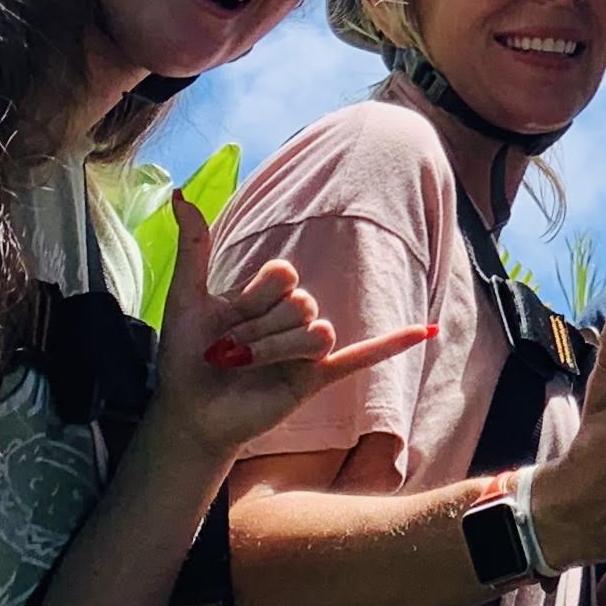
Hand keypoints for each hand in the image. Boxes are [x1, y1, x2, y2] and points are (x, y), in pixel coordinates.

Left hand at [151, 193, 435, 460]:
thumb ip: (194, 247)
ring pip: (318, 332)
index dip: (254, 296)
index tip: (223, 318)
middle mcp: (293, 318)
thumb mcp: (186, 297)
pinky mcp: (318, 377)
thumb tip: (179, 193)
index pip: (286, 274)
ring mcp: (308, 349)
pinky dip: (393, 343)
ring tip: (245, 366)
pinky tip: (425, 331)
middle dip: (258, 331)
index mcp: (269, 296)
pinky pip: (363, 356)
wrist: (190, 412)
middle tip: (227, 353)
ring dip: (276, 350)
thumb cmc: (187, 357)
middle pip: (300, 305)